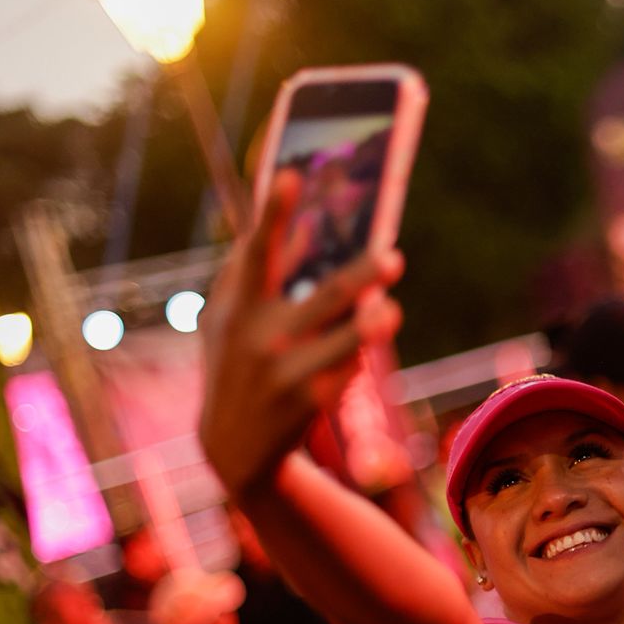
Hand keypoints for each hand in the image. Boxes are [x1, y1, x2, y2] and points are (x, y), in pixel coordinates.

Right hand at [198, 171, 404, 497]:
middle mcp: (258, 336)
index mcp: (238, 306)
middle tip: (392, 255)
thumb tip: (306, 229)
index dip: (273, 214)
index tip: (291, 176)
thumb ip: (261, 275)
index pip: (257, 252)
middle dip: (357, 278)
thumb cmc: (238, 362)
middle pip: (319, 299)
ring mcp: (283, 371)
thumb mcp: (234, 320)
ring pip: (339, 344)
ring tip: (390, 312)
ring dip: (368, 329)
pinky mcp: (306, 401)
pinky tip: (373, 329)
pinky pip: (346, 370)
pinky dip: (359, 352)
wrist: (230, 446)